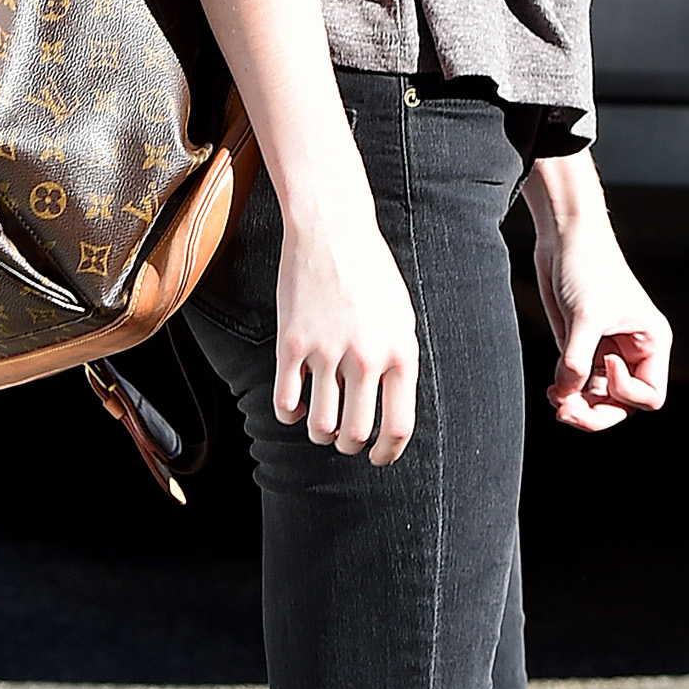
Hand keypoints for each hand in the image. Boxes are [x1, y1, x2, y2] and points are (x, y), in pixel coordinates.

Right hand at [274, 196, 418, 464]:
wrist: (334, 230)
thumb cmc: (373, 275)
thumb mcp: (402, 319)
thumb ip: (399, 364)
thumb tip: (390, 413)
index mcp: (401, 353)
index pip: (398, 426)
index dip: (387, 453)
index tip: (376, 457)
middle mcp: (366, 357)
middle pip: (356, 432)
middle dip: (349, 446)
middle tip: (345, 441)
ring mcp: (327, 351)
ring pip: (320, 424)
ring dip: (320, 434)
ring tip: (320, 426)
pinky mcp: (291, 343)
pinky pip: (286, 402)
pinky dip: (290, 415)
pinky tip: (295, 408)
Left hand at [527, 156, 671, 434]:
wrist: (564, 237)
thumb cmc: (588, 267)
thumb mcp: (585, 317)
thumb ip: (576, 362)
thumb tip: (565, 397)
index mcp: (651, 342)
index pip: (649, 395)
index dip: (625, 392)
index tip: (605, 363)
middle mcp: (631, 352)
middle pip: (621, 405)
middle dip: (596, 413)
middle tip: (567, 413)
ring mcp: (604, 351)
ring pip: (597, 399)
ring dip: (578, 406)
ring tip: (556, 401)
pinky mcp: (579, 347)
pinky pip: (576, 384)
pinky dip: (565, 393)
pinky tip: (553, 391)